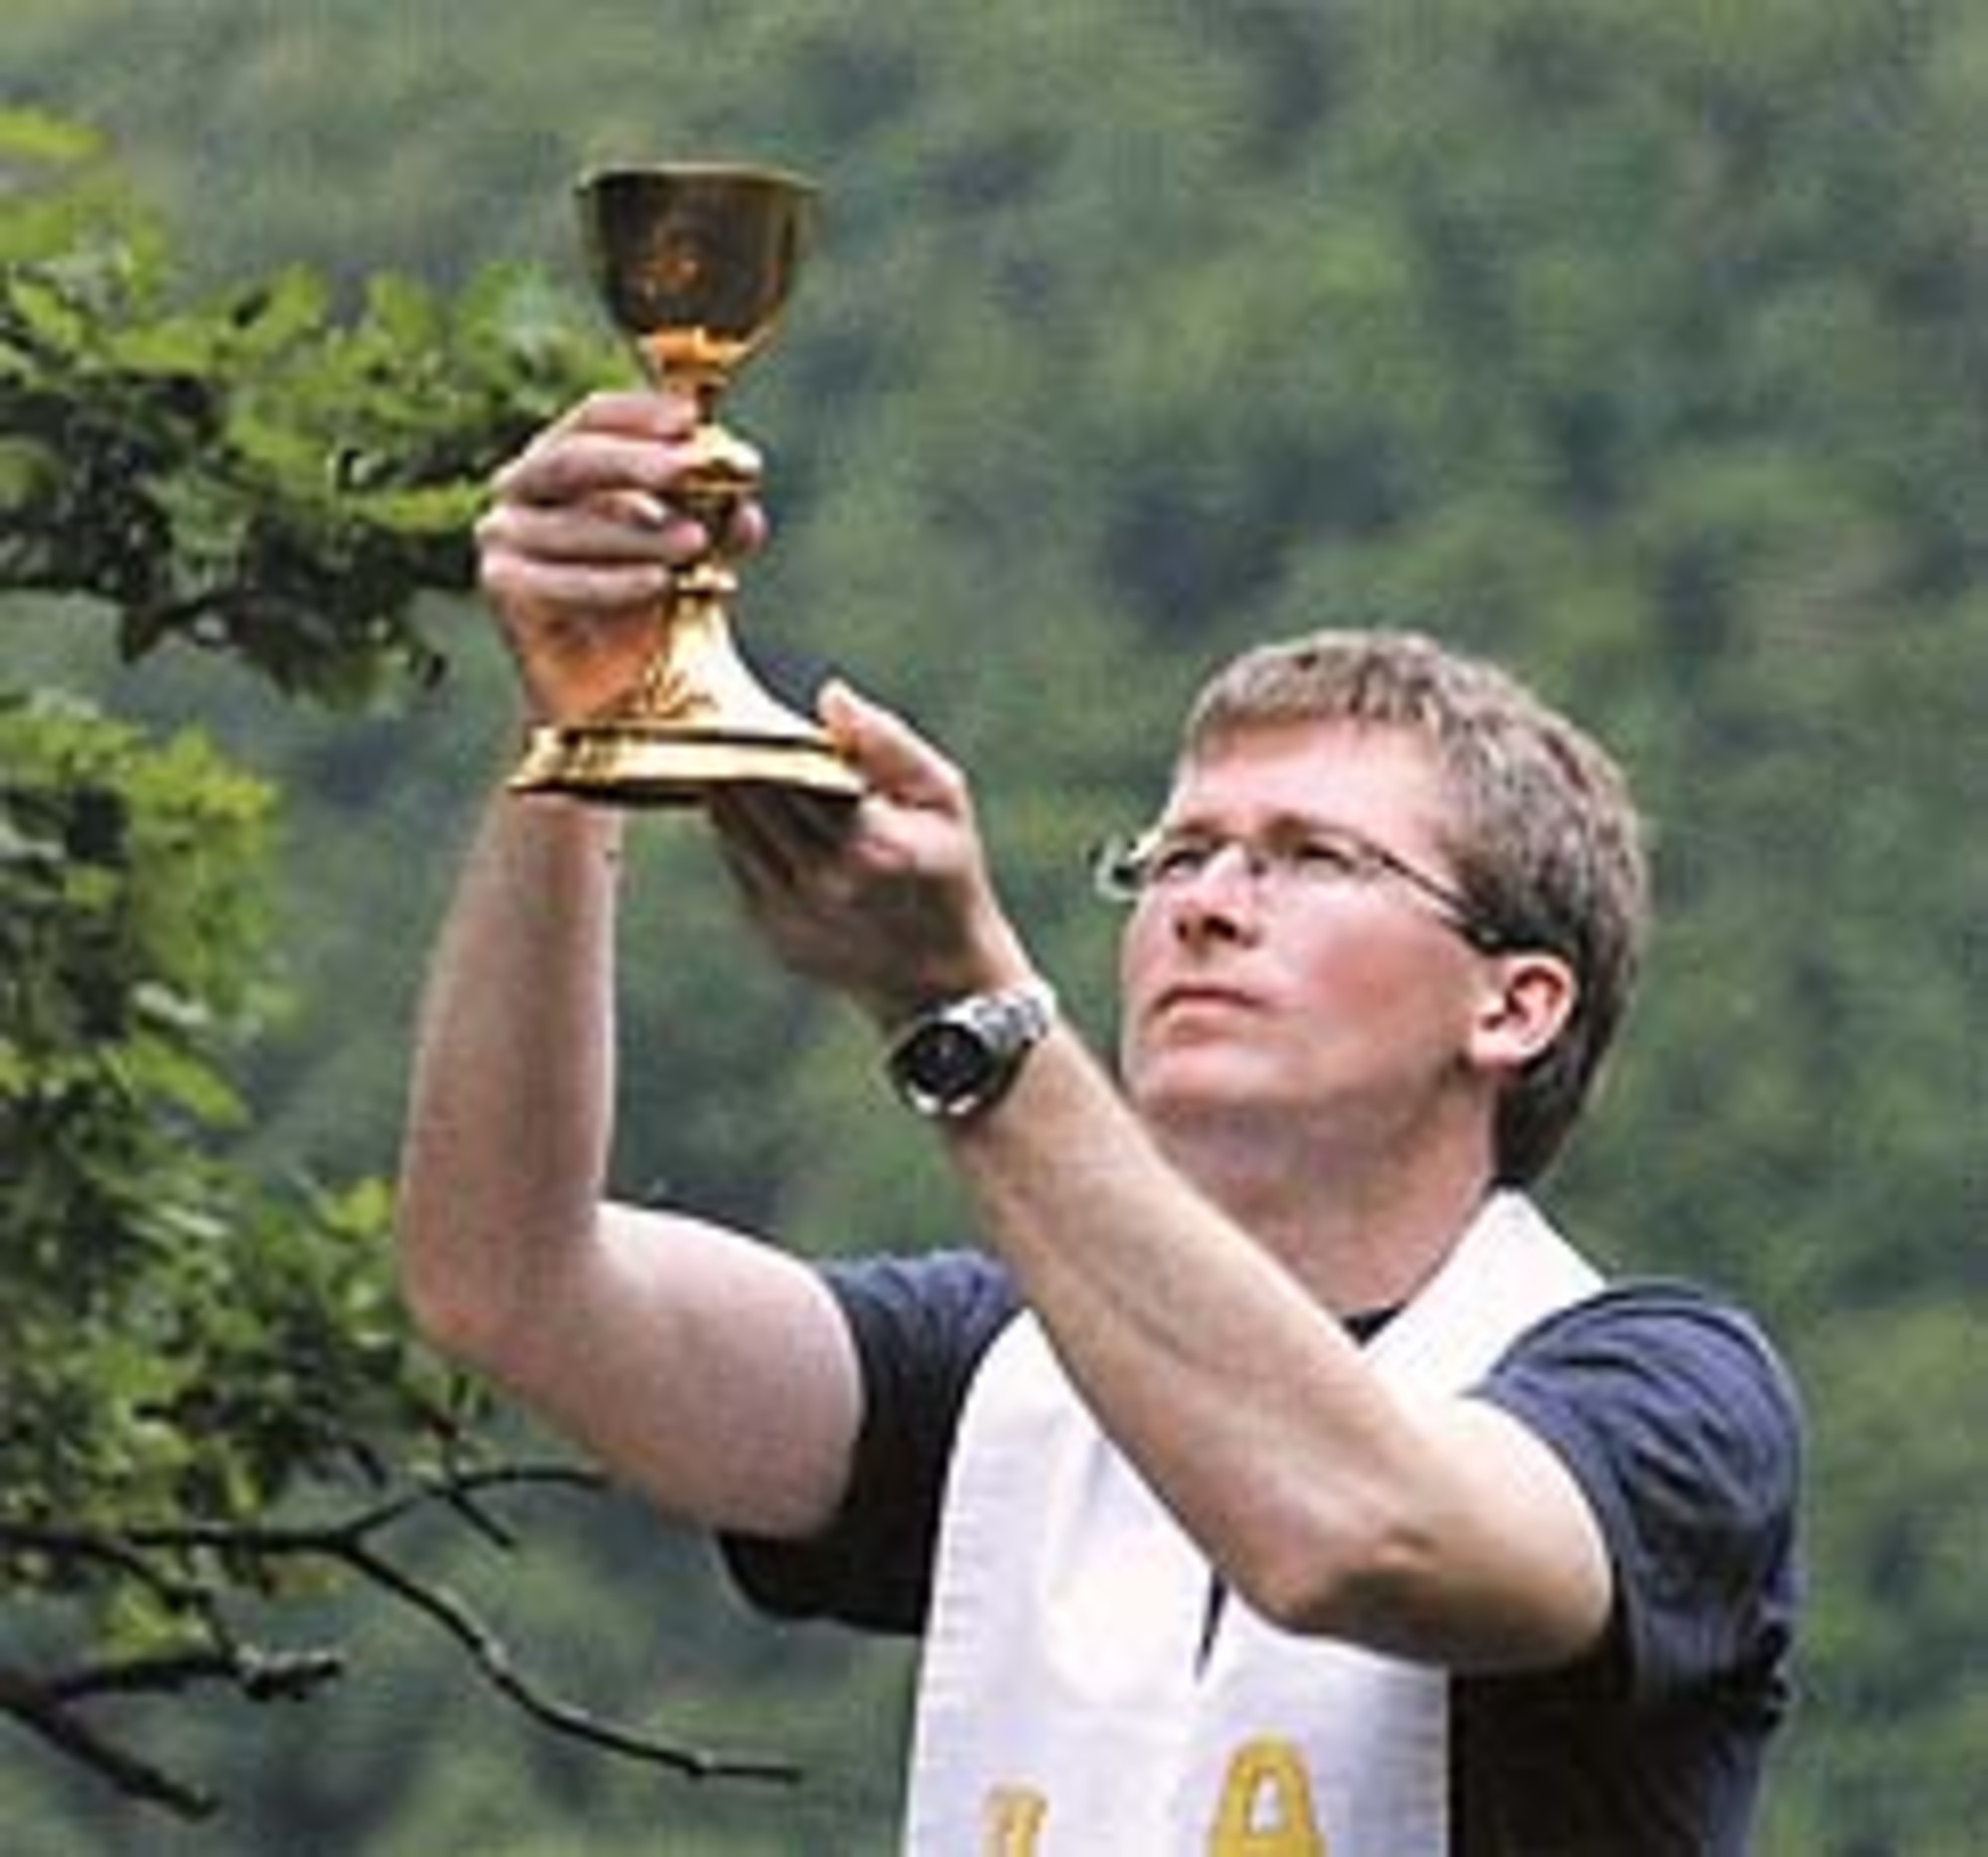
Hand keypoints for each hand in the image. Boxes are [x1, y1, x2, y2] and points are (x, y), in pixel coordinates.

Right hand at [474, 390, 767, 722]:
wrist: (620, 683)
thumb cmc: (654, 598)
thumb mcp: (697, 550)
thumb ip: (719, 524)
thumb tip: (745, 511)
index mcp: (565, 459)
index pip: (592, 417)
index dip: (639, 413)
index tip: (690, 418)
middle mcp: (523, 487)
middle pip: (570, 459)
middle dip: (634, 461)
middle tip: (687, 466)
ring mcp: (504, 535)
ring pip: (570, 524)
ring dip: (637, 532)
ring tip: (695, 542)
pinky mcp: (502, 586)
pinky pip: (557, 580)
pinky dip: (612, 581)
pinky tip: (658, 583)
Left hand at [708, 683, 1036, 1026]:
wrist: (944, 983)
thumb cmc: (950, 876)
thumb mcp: (944, 799)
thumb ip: (889, 742)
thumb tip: (830, 696)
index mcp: (868, 843)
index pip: (788, 770)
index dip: (765, 736)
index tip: (755, 710)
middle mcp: (821, 882)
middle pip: (748, 799)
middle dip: (738, 757)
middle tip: (730, 723)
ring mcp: (790, 915)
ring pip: (731, 832)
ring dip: (729, 793)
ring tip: (735, 758)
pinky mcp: (772, 936)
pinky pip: (737, 866)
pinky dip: (739, 835)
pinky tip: (755, 813)